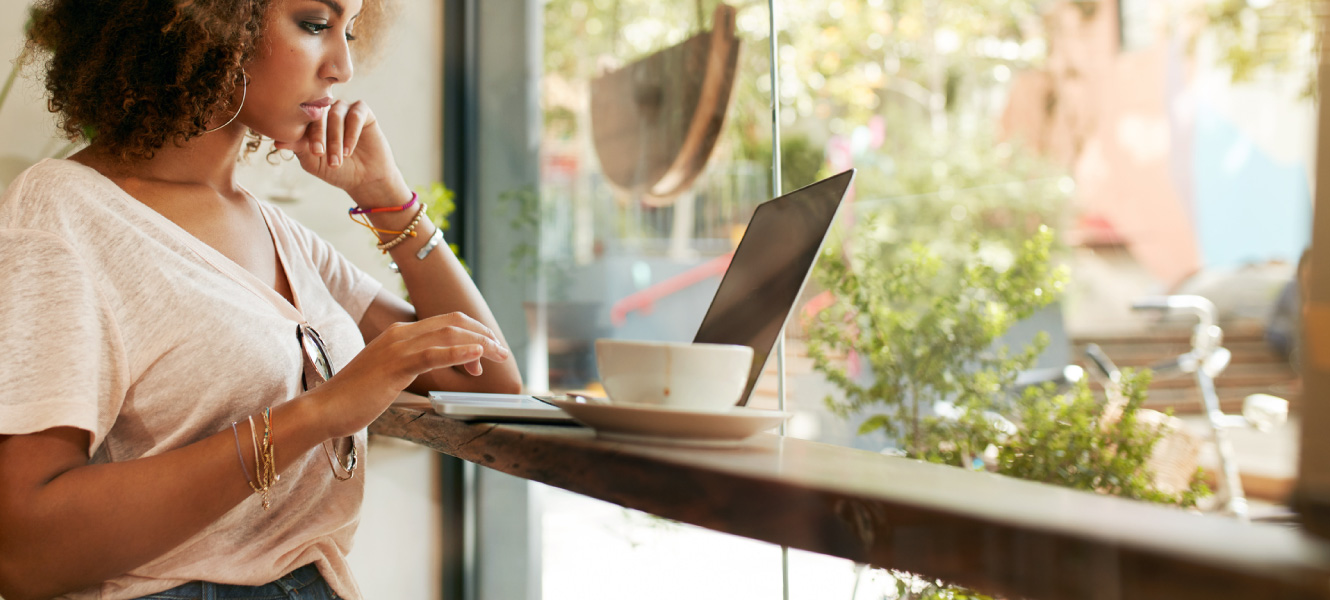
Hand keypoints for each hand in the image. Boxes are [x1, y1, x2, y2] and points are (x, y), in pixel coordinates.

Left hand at [273, 99, 400, 200]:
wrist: (365, 179)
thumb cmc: (336, 171)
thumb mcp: (313, 162)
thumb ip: (298, 148)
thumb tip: (277, 141)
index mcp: (310, 120)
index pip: (303, 118)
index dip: (305, 133)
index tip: (313, 152)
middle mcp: (326, 111)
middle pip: (319, 114)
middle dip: (320, 135)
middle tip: (321, 154)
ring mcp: (344, 109)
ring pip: (336, 115)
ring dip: (336, 138)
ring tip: (339, 159)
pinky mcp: (363, 111)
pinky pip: (355, 115)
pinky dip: (352, 133)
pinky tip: (349, 150)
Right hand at [305, 312, 512, 438]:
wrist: (325, 408)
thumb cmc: (356, 398)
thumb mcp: (390, 376)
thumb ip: (413, 367)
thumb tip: (437, 371)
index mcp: (400, 334)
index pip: (446, 323)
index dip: (473, 333)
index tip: (488, 351)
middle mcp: (401, 334)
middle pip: (453, 323)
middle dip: (483, 334)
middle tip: (502, 352)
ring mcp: (397, 347)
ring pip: (449, 335)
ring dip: (479, 343)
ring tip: (498, 354)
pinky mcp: (395, 365)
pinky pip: (433, 354)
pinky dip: (459, 352)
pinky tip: (477, 356)